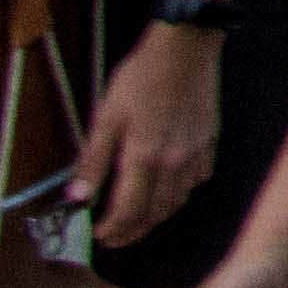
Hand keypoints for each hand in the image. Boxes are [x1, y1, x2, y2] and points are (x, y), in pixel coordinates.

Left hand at [75, 17, 220, 244]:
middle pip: (155, 213)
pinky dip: (181, 193)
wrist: (186, 49)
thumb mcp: (107, 116)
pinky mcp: (210, 142)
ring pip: (178, 201)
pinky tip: (170, 188)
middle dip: (133, 232)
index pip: (128, 211)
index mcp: (143, 158)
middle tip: (115, 238)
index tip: (98, 235)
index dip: (112, 230)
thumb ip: (93, 160)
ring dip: (156, 217)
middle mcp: (173, 163)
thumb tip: (77, 198)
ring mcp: (195, 154)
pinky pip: (198, 180)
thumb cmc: (140, 78)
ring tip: (139, 219)